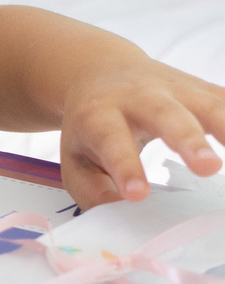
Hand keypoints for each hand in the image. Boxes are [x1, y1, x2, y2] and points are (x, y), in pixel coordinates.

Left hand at [60, 59, 224, 206]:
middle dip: (188, 139)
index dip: (126, 166)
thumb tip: (121, 211)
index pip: (112, 140)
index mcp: (100, 114)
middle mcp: (140, 96)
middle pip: (166, 113)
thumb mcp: (74, 158)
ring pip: (209, 103)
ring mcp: (178, 89)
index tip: (138, 194)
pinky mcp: (205, 90)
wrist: (103, 72)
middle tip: (208, 168)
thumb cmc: (91, 127)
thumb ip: (92, 189)